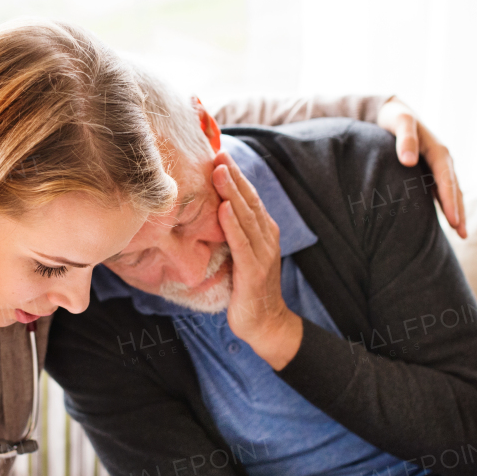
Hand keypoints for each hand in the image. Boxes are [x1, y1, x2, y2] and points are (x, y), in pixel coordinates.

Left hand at [212, 151, 302, 369]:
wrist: (264, 323)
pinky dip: (233, 225)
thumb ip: (232, 234)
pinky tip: (224, 208)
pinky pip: (242, 244)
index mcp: (263, 232)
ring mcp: (263, 254)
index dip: (235, 175)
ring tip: (219, 170)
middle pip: (249, 200)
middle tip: (218, 152)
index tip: (219, 153)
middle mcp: (267, 238)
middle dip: (233, 176)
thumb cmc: (247, 288)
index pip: (249, 198)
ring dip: (232, 192)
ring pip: (246, 216)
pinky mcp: (254, 271)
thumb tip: (210, 212)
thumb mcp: (240, 255)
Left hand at [376, 97, 466, 238]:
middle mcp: (442, 159)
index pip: (446, 180)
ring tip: (461, 233)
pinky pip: (441, 191)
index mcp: (438, 151)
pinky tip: (446, 220)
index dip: (449, 201)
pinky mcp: (430, 170)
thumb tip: (408, 162)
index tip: (452, 220)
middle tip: (462, 234)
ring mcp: (438, 166)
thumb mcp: (399, 122)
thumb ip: (404, 139)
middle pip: (454, 189)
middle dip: (459, 211)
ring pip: (451, 192)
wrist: (392, 111)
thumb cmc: (394, 117)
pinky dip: (446, 205)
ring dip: (456, 211)